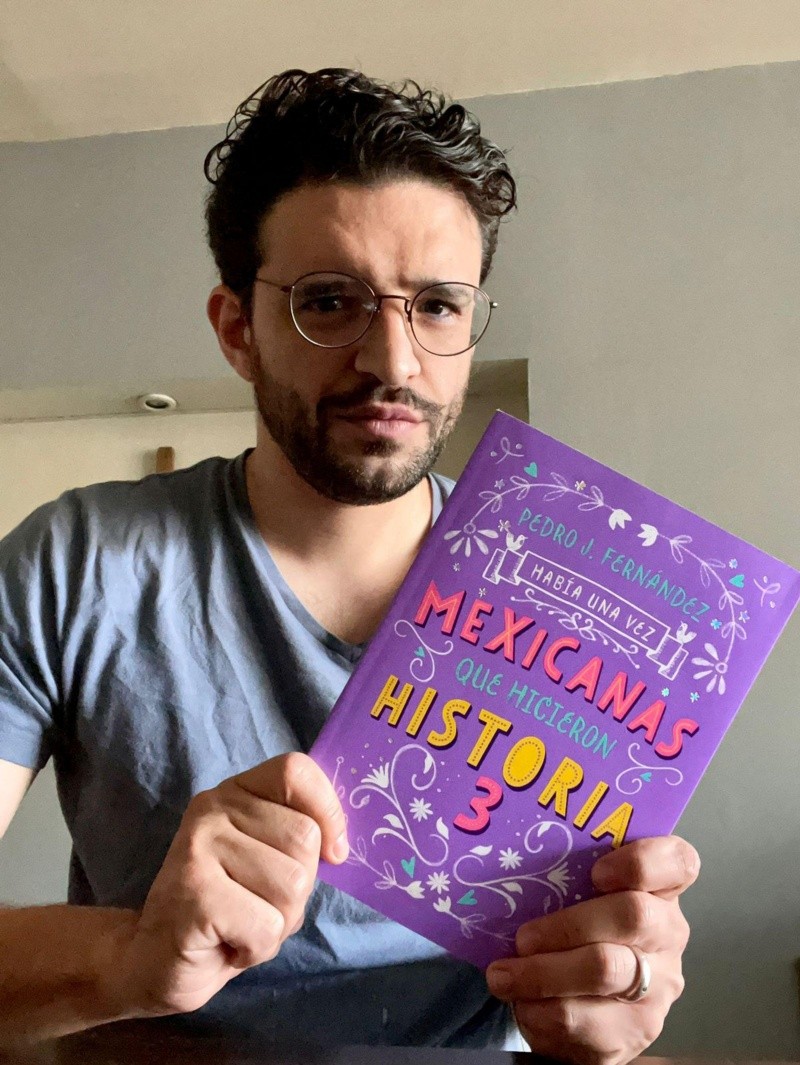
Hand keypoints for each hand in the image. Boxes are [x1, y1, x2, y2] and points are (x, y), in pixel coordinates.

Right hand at [108, 753, 346, 1017]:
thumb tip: (341, 842)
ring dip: (279, 922)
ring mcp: (199, 848)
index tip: (334, 851)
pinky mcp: (195, 894)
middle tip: (260, 904)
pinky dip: (258, 948)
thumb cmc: (227, 909)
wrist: (153, 960)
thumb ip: (296, 838)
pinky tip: (229, 944)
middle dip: (299, 888)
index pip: (296, 771)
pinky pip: (267, 925)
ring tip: (242, 924)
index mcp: (236, 792)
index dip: (329, 811)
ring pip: (292, 885)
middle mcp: (213, 809)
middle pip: (305, 839)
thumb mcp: (267, 860)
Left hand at [486, 836, 698, 1064]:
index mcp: (660, 889)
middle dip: (568, 924)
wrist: (587, 1007)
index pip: (678, 862)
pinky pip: (584, 1019)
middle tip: (523, 937)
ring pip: (604, 970)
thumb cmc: (579, 931)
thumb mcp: (580, 897)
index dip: (642, 861)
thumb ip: (567, 877)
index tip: (598, 872)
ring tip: (503, 976)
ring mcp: (658, 985)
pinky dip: (541, 1011)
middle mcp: (669, 934)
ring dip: (542, 973)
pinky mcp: (636, 1030)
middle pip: (633, 915)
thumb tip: (514, 866)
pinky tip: (521, 1003)